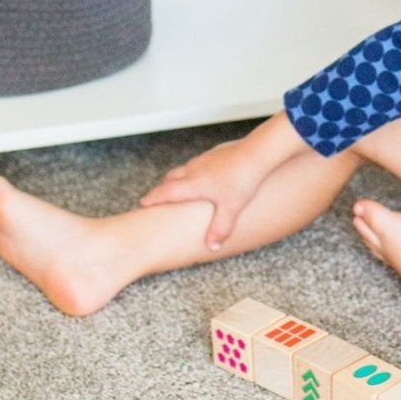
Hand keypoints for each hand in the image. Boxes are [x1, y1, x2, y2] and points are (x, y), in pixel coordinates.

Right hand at [140, 137, 272, 250]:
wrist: (257, 153)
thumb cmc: (242, 179)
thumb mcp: (230, 209)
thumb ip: (219, 229)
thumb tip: (211, 246)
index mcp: (193, 184)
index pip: (166, 192)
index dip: (153, 198)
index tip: (143, 203)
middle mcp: (194, 170)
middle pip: (171, 178)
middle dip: (163, 188)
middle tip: (159, 197)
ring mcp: (204, 159)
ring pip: (184, 168)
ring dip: (179, 178)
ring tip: (181, 188)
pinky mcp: (215, 153)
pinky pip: (198, 162)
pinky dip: (194, 170)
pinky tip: (206, 176)